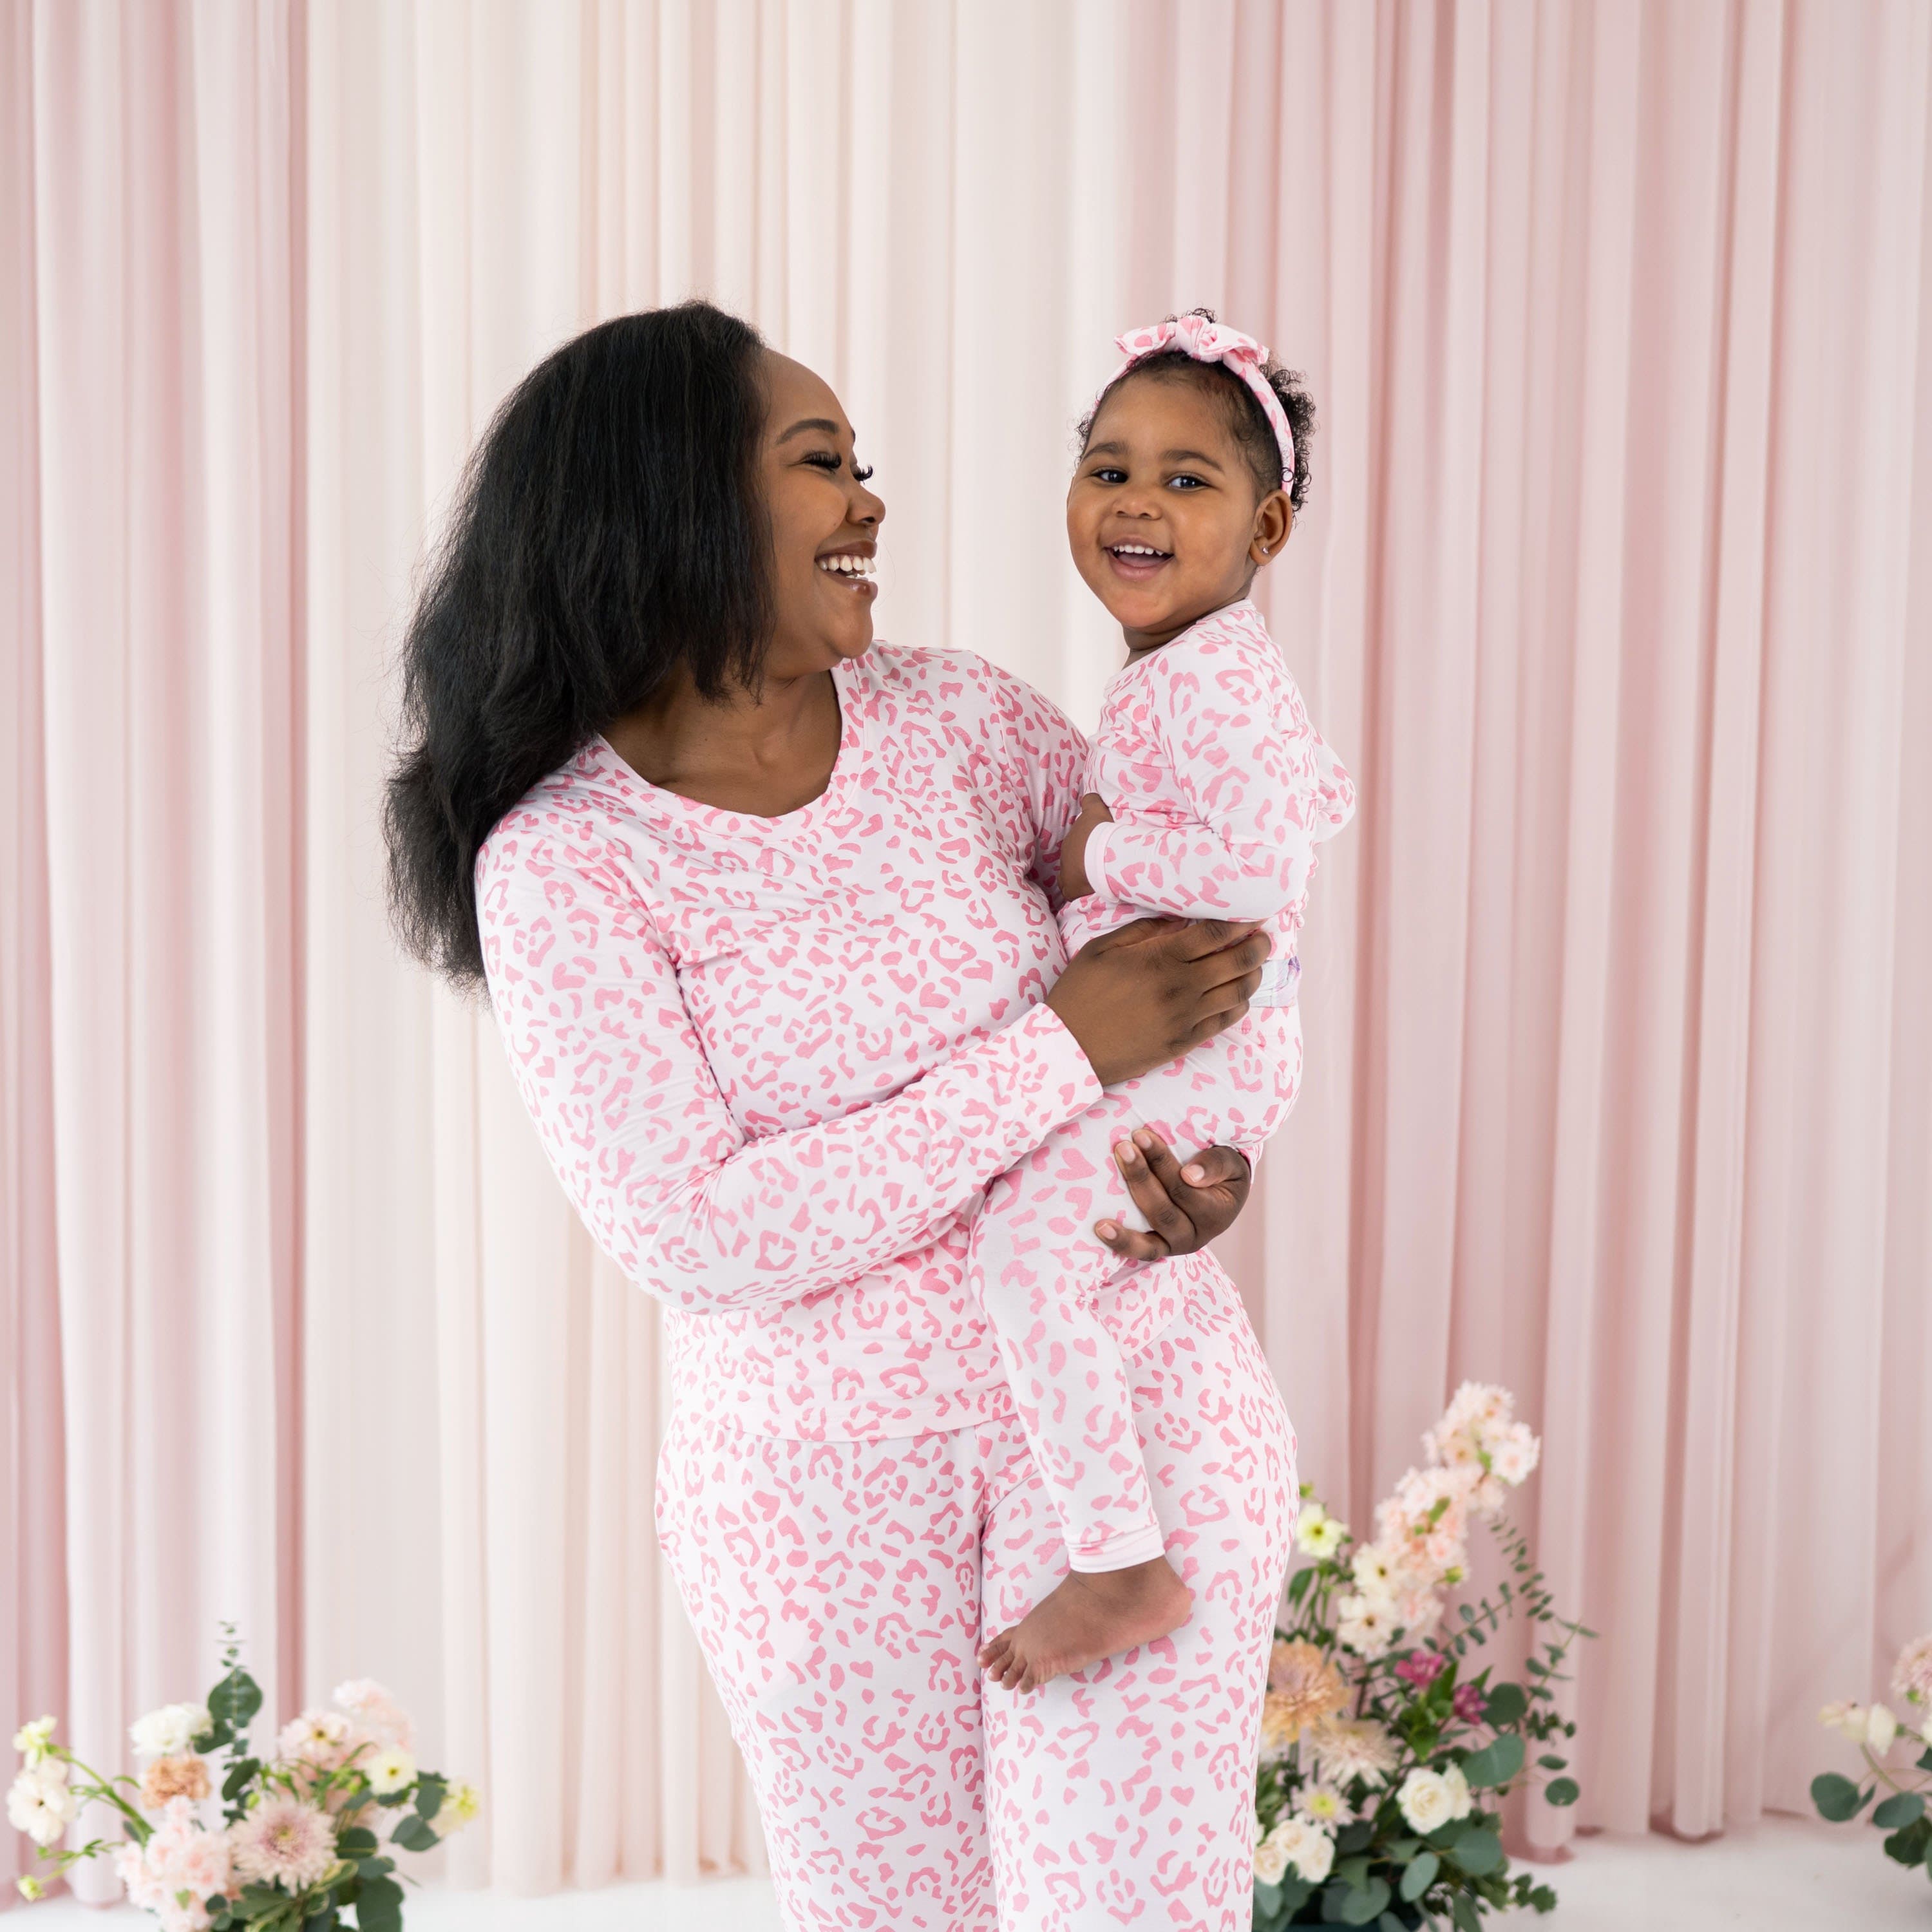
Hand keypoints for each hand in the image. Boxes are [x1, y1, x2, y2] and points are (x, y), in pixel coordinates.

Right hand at [1044, 916, 1270, 1085]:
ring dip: (1253, 975)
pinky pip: (1225, 1021)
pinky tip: (1238, 994)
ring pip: (1239, 992)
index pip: (1215, 934)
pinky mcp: (1184, 1042)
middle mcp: (1180, 988)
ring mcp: (1185, 1018)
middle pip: (1237, 961)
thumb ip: (1143, 930)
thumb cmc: (1080, 993)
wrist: (1069, 1048)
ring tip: (1254, 964)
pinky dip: (1238, 1004)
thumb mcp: (1101, 949)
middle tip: (1263, 936)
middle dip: (1257, 945)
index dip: (1240, 922)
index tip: (1252, 914)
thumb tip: (1179, 920)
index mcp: (1159, 959)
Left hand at [1056, 793, 1113, 900]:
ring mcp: (1066, 872)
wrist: (1100, 853)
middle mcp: (1065, 855)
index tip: (1094, 848)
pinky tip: (1085, 893)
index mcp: (1071, 838)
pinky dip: (1076, 892)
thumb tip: (1089, 796)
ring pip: (1070, 875)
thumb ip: (1091, 801)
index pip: (1076, 842)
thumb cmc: (1099, 831)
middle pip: (1073, 859)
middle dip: (1083, 861)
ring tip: (1093, 879)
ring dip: (1079, 877)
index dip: (1086, 845)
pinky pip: (1070, 892)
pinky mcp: (1070, 888)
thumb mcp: (1095, 809)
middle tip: (1098, 863)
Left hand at [1095, 1133, 1251, 1259]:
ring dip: (1127, 1208)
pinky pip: (1140, 1251)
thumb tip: (1190, 1175)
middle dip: (1140, 1177)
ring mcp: (1175, 1245)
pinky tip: (1101, 1228)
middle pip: (1164, 1211)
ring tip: (1107, 1191)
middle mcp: (1196, 1236)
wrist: (1221, 1197)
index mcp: (1217, 1214)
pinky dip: (1121, 1242)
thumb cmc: (1223, 1173)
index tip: (1142, 1135)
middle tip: (1122, 1147)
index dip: (1161, 1162)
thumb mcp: (1230, 1163)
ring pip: (1150, 1234)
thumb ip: (1216, 1165)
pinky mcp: (1159, 1248)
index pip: (1184, 1187)